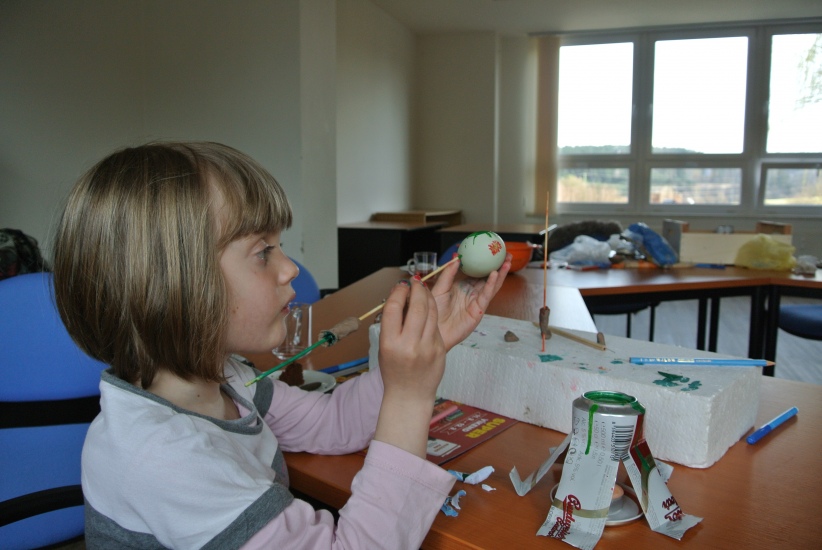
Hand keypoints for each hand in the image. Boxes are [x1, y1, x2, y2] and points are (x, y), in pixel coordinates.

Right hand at [374, 278, 445, 456]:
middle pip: (417, 306)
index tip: (401, 286)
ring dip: (428, 297)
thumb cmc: (394, 370)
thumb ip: (393, 323)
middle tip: (416, 282)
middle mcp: (409, 344)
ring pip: (432, 312)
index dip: (399, 291)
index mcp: (390, 343)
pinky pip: (438, 325)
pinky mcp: (440, 349)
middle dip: (418, 289)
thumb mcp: (385, 346)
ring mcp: (428, 347)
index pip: (394, 307)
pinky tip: (429, 310)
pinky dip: (433, 314)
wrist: (409, 395)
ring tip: (424, 292)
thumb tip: (403, 297)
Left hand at [429, 253, 511, 349]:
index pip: (477, 272)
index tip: (490, 249)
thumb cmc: (433, 312)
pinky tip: (495, 274)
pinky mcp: (478, 311)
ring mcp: (476, 302)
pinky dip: (491, 284)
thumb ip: (448, 274)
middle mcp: (471, 293)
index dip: (484, 261)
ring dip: (500, 274)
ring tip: (507, 261)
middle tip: (506, 253)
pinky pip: (487, 295)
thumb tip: (456, 257)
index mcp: (462, 286)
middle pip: (488, 277)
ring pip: (491, 285)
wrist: (433, 331)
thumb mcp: (439, 288)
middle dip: (498, 266)